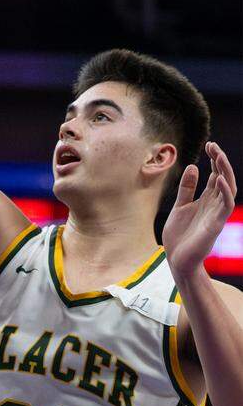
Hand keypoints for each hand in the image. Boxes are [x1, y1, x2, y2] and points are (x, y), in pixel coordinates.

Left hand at [162, 142, 236, 284]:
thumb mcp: (179, 207)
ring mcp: (217, 214)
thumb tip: (192, 166)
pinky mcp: (216, 224)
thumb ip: (186, 189)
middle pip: (223, 177)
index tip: (209, 144)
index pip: (215, 175)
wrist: (176, 260)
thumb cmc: (179, 236)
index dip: (214, 160)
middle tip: (213, 146)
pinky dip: (224, 191)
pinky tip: (218, 178)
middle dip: (220, 161)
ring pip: (229, 188)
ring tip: (218, 156)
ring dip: (225, 171)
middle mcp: (215, 204)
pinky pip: (226, 205)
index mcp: (207, 200)